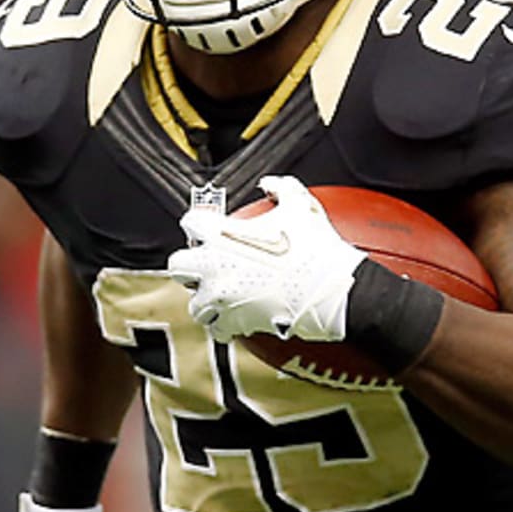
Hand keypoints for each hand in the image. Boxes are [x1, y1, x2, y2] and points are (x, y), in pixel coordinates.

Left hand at [167, 175, 365, 342]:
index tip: (211, 229)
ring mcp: (221, 297)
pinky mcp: (234, 322)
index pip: (190, 223)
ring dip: (205, 298)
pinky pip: (216, 328)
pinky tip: (237, 317)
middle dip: (190, 265)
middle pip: (178, 265)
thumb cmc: (317, 248)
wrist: (334, 291)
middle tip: (209, 264)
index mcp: (220, 234)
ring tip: (223, 294)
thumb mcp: (301, 205)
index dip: (200, 224)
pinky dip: (224, 324)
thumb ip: (280, 187)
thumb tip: (269, 183)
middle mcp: (213, 266)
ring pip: (194, 302)